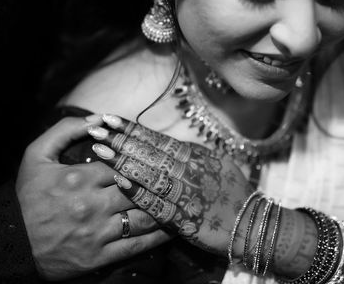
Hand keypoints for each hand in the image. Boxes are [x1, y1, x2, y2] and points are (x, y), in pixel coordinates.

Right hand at [16, 116, 170, 280]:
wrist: (11, 242)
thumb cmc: (27, 196)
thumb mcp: (37, 154)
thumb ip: (65, 130)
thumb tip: (97, 117)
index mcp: (80, 178)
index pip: (123, 163)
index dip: (142, 158)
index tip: (158, 155)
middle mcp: (92, 204)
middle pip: (138, 189)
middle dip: (159, 181)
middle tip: (180, 175)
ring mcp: (97, 232)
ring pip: (142, 217)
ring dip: (164, 207)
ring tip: (184, 199)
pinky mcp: (99, 257)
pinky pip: (135, 246)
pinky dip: (157, 237)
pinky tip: (172, 228)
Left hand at [89, 114, 253, 256]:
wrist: (248, 224)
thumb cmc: (230, 189)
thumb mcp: (213, 162)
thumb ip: (188, 152)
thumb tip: (165, 143)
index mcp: (192, 154)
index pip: (155, 138)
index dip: (130, 128)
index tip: (108, 118)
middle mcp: (186, 169)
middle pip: (146, 151)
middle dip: (119, 139)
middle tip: (94, 128)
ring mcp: (183, 192)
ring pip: (147, 173)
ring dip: (121, 160)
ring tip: (99, 149)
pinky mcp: (181, 217)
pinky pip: (156, 203)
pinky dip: (138, 191)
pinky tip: (119, 181)